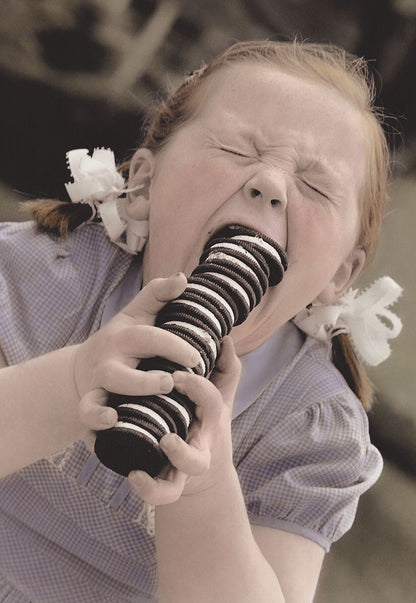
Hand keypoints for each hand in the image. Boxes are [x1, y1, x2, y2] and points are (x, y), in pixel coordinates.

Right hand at [75, 273, 199, 437]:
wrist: (83, 367)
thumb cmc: (122, 340)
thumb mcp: (138, 315)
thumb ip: (158, 295)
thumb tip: (183, 278)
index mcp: (123, 339)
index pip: (148, 339)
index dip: (172, 347)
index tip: (197, 357)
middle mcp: (107, 364)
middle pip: (119, 375)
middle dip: (142, 381)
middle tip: (168, 383)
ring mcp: (95, 390)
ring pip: (96, 403)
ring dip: (107, 413)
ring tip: (125, 414)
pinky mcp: (89, 411)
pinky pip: (87, 425)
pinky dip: (94, 429)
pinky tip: (111, 428)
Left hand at [128, 336, 240, 504]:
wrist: (204, 475)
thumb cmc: (205, 424)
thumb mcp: (218, 396)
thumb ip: (224, 368)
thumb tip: (225, 337)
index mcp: (208, 422)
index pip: (211, 404)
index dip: (197, 389)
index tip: (177, 376)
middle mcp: (197, 448)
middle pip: (196, 459)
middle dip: (180, 451)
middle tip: (165, 438)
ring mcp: (179, 470)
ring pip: (176, 484)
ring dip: (154, 482)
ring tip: (142, 467)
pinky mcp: (165, 482)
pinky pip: (159, 493)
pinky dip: (148, 489)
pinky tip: (133, 474)